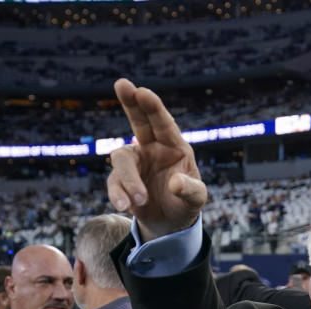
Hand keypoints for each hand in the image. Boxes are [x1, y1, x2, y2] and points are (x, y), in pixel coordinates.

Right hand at [108, 78, 208, 240]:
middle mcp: (152, 148)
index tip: (142, 92)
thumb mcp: (196, 199)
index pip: (164, 123)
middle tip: (122, 83)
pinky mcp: (121, 179)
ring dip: (129, 180)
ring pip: (122, 158)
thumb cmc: (186, 203)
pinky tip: (127, 207)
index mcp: (174, 147)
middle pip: (139, 121)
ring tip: (141, 201)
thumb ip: (190, 190)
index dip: (153, 107)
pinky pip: (114, 182)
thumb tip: (175, 183)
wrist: (170, 223)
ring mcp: (135, 162)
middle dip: (130, 102)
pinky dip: (118, 194)